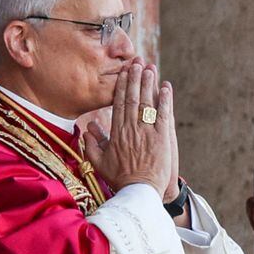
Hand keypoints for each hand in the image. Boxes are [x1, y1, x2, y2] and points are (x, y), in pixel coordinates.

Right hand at [84, 60, 177, 194]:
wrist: (139, 192)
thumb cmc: (120, 179)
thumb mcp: (100, 163)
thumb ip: (92, 145)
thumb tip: (86, 129)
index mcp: (117, 133)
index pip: (119, 103)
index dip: (122, 85)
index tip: (124, 72)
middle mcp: (131, 129)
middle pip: (133, 98)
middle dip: (135, 78)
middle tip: (137, 61)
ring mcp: (147, 132)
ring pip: (147, 102)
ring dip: (149, 83)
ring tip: (150, 68)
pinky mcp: (162, 138)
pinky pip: (163, 114)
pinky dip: (165, 100)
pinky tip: (166, 87)